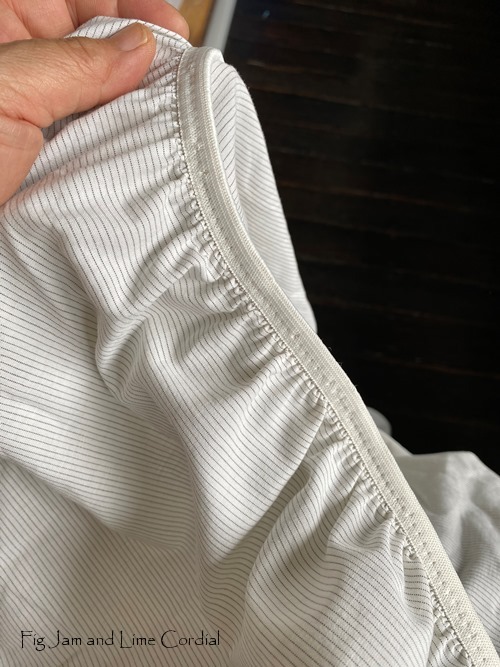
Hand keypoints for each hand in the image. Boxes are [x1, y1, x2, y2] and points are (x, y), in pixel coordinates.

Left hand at [0, 1, 188, 206]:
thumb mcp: (7, 89)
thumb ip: (74, 64)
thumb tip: (140, 46)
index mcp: (2, 27)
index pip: (78, 0)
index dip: (130, 8)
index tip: (171, 28)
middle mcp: (22, 70)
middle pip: (97, 49)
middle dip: (141, 61)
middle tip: (180, 79)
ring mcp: (34, 120)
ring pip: (100, 101)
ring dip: (135, 111)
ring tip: (170, 120)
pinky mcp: (45, 166)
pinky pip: (93, 148)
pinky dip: (120, 151)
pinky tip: (143, 153)